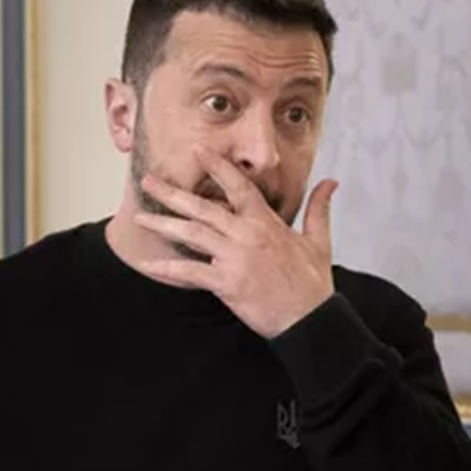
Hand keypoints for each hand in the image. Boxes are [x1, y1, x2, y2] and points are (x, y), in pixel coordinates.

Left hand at [132, 146, 338, 338]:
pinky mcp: (226, 283)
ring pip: (192, 234)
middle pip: (203, 207)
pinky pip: (191, 272)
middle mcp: (246, 235)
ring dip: (163, 224)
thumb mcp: (319, 241)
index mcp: (266, 223)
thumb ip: (319, 208)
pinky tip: (148, 263)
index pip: (238, 185)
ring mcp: (235, 258)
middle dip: (172, 193)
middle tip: (148, 180)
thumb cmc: (313, 284)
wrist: (311, 319)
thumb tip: (330, 182)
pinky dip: (168, 268)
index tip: (197, 150)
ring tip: (140, 217)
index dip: (217, 166)